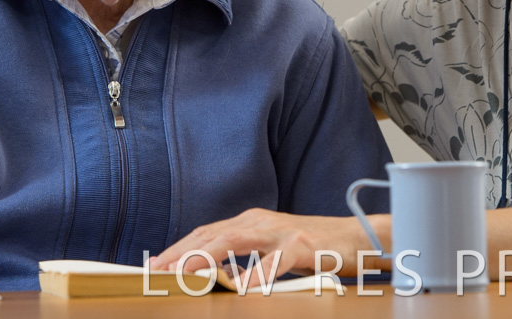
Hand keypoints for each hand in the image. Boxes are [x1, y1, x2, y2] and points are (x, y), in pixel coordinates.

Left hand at [148, 208, 381, 288]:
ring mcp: (281, 232)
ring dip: (206, 256)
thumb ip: (245, 257)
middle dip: (182, 252)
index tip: (155, 265)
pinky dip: (257, 275)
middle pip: (213, 234)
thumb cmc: (312, 248)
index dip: (179, 248)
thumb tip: (215, 273)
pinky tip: (242, 290)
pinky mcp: (302, 246)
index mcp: (251, 222)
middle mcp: (260, 221)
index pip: (206, 232)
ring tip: (184, 273)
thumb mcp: (271, 249)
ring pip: (236, 240)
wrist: (356, 238)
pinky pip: (275, 263)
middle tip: (157, 271)